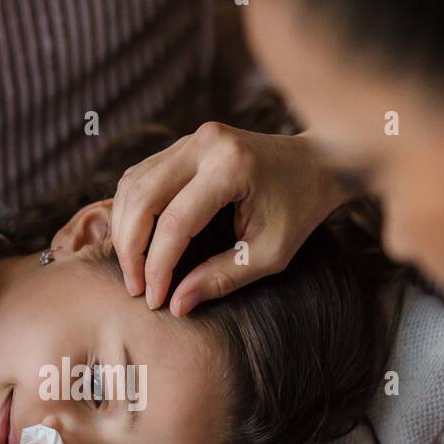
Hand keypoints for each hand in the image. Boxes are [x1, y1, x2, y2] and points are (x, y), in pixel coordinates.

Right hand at [110, 121, 348, 315]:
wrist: (319, 162)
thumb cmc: (299, 210)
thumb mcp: (269, 254)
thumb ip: (222, 278)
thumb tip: (176, 304)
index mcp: (231, 167)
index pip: (176, 223)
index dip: (158, 266)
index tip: (155, 299)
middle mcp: (205, 144)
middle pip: (142, 198)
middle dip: (131, 249)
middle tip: (135, 287)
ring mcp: (192, 138)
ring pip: (133, 184)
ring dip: (124, 229)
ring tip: (133, 268)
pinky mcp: (185, 143)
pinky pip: (141, 175)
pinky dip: (131, 210)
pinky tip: (136, 240)